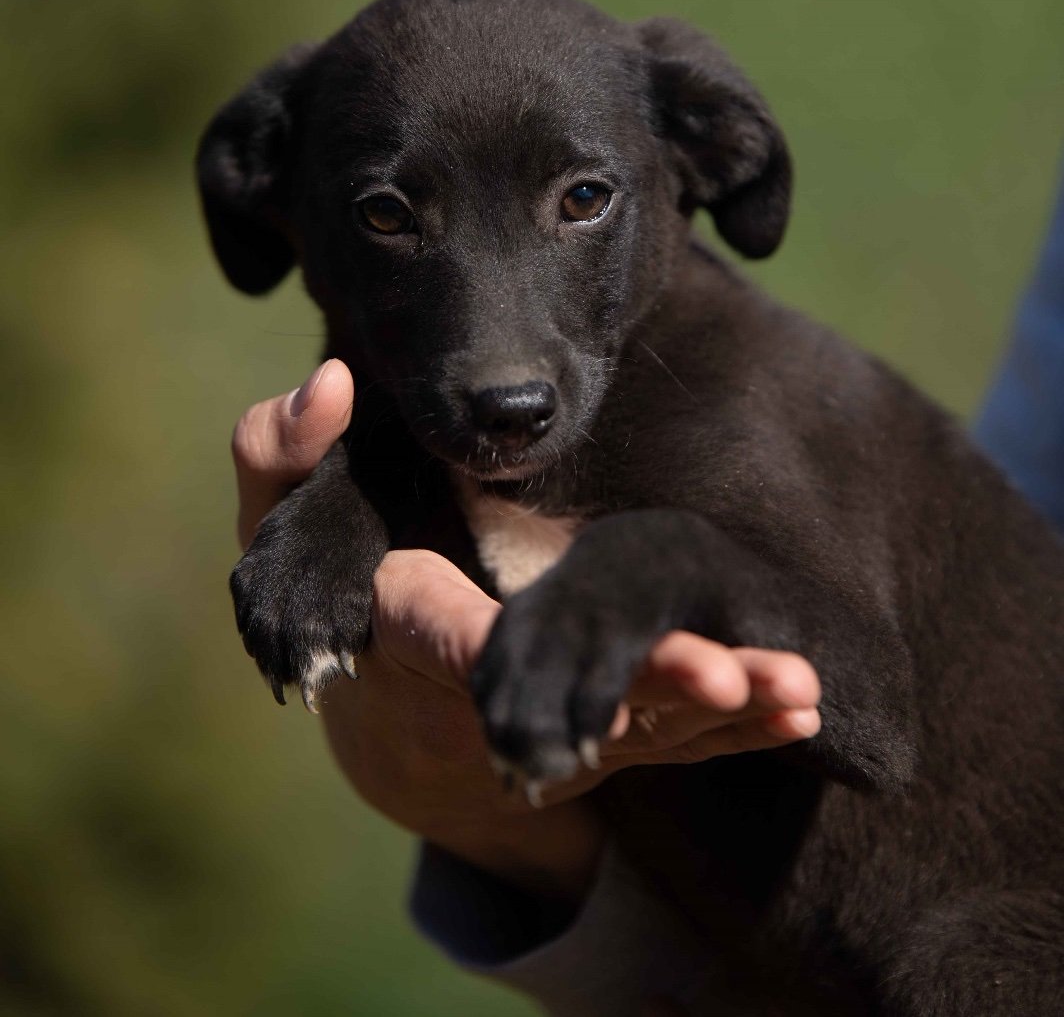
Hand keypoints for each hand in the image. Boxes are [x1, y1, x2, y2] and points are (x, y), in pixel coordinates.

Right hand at [232, 361, 821, 902]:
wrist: (397, 688)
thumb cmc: (350, 575)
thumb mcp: (294, 517)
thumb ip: (287, 457)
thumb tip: (324, 384)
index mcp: (415, 633)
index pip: (458, 647)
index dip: (519, 658)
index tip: (598, 646)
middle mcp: (493, 694)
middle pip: (575, 706)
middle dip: (652, 697)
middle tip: (730, 679)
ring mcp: (556, 717)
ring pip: (644, 732)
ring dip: (720, 720)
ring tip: (794, 692)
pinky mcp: (605, 724)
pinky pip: (674, 735)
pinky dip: (737, 728)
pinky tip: (800, 708)